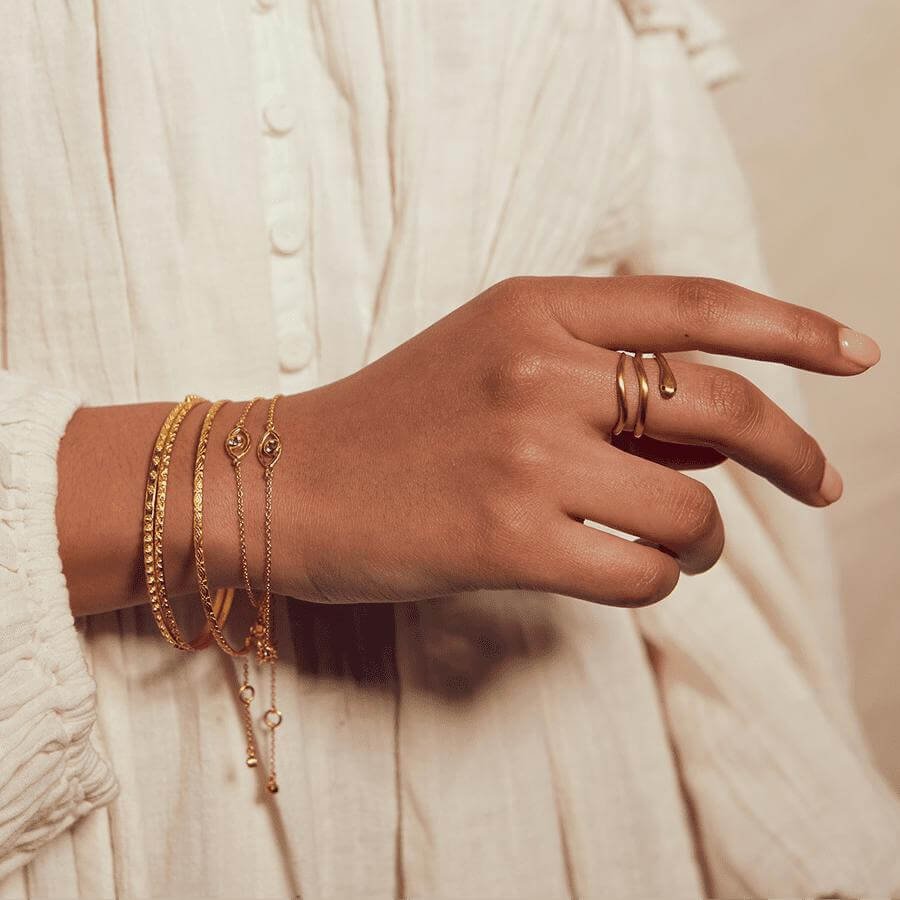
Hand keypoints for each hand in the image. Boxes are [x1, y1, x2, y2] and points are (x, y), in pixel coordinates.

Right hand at [265, 275, 879, 607]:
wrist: (281, 479)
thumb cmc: (391, 421)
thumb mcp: (491, 359)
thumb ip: (600, 382)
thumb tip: (714, 447)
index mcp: (534, 306)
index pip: (695, 304)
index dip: (791, 327)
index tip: (854, 356)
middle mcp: (537, 366)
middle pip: (717, 403)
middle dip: (792, 451)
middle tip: (822, 485)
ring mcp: (523, 451)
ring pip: (689, 508)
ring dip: (706, 540)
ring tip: (681, 550)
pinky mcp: (503, 536)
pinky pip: (638, 571)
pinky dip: (655, 584)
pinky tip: (629, 576)